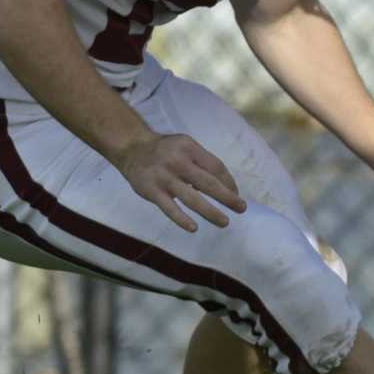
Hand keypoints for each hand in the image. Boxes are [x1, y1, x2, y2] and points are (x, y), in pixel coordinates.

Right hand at [115, 134, 246, 232]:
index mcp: (190, 149)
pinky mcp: (152, 192)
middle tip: (241, 208)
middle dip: (227, 197)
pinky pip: (169, 208)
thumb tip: (224, 184)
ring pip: (191, 198)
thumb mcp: (186, 145)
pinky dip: (181, 219)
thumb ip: (202, 161)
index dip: (229, 182)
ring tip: (224, 221)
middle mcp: (179, 162)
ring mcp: (165, 178)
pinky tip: (193, 228)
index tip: (236, 194)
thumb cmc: (166, 150)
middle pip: (208, 183)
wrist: (132, 149)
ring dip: (210, 212)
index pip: (216, 167)